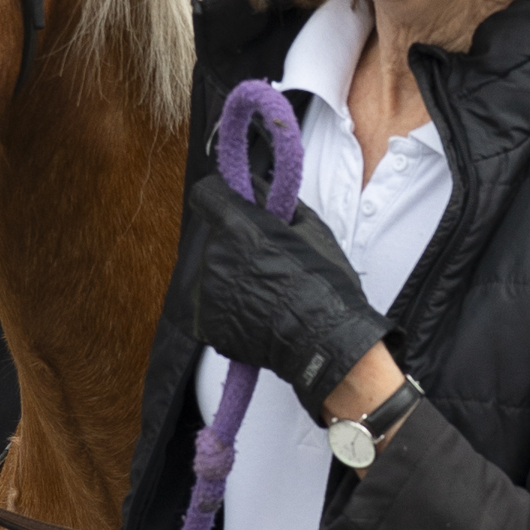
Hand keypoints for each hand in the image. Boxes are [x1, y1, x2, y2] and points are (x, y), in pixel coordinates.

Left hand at [184, 163, 384, 422]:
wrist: (323, 341)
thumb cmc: (324, 283)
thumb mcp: (311, 229)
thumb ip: (278, 203)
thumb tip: (260, 188)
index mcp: (237, 226)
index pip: (207, 195)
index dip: (221, 196)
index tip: (232, 204)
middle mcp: (214, 255)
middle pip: (215, 238)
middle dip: (235, 242)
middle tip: (267, 259)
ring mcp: (207, 292)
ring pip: (213, 272)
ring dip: (232, 276)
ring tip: (266, 292)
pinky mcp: (205, 323)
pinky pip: (212, 305)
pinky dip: (229, 308)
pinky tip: (257, 313)